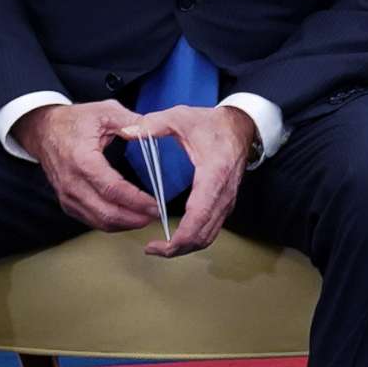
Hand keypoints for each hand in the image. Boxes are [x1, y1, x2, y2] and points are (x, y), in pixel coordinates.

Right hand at [14, 100, 159, 231]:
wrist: (43, 130)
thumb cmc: (74, 120)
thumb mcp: (105, 111)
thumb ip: (131, 121)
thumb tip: (152, 130)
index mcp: (83, 160)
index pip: (112, 189)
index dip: (136, 200)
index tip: (155, 205)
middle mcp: (72, 182)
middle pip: (106, 212)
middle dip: (134, 218)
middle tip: (155, 215)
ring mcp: (67, 195)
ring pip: (98, 221)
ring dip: (124, 224)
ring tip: (145, 218)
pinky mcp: (66, 201)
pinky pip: (90, 219)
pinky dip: (111, 223)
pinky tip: (127, 218)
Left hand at [122, 104, 256, 257]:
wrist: (241, 127)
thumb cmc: (212, 124)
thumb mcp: (180, 117)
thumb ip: (153, 124)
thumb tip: (127, 132)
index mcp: (213, 174)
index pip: (199, 215)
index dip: (179, 236)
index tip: (157, 244)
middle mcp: (223, 193)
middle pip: (203, 235)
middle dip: (178, 248)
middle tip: (152, 249)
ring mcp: (226, 201)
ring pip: (209, 236)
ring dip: (186, 247)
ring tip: (160, 248)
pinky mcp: (224, 204)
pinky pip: (211, 229)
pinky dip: (194, 239)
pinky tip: (176, 238)